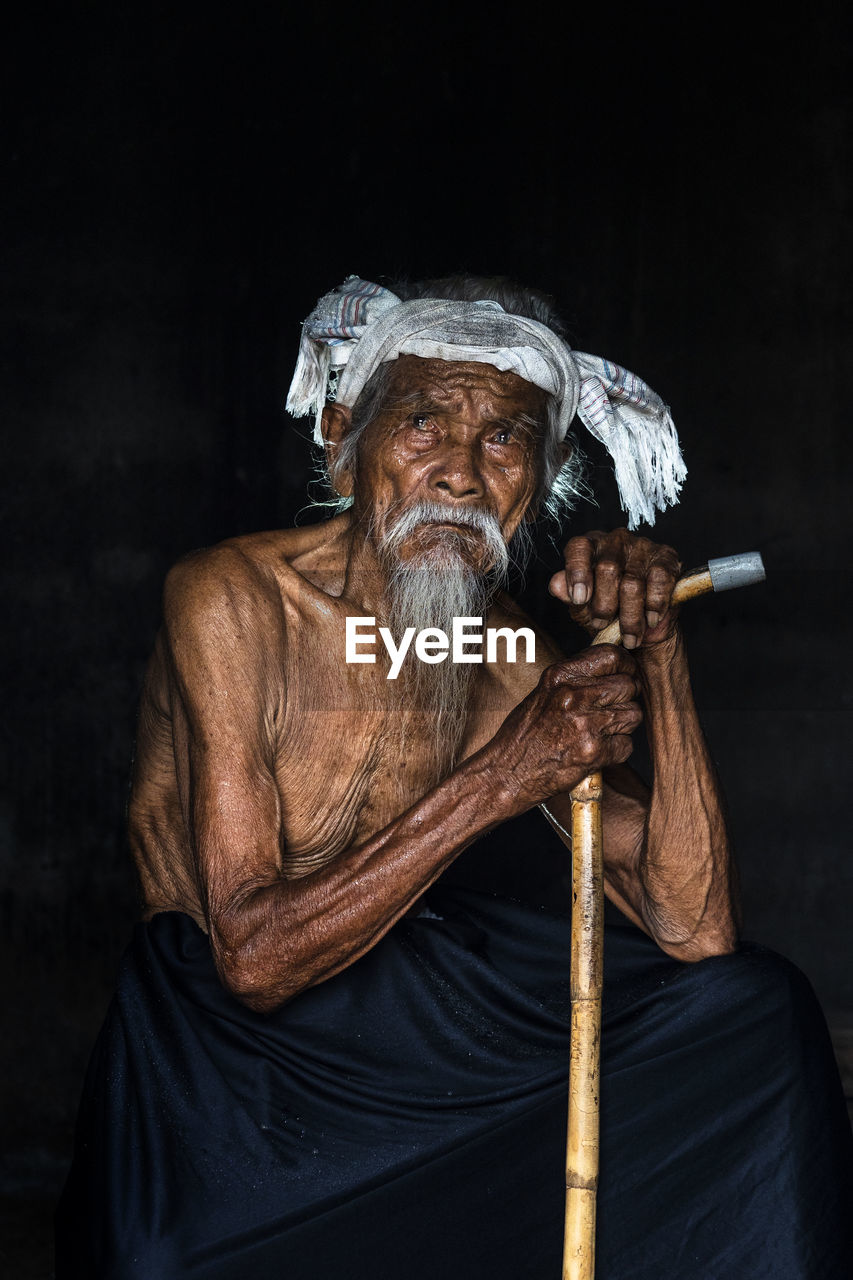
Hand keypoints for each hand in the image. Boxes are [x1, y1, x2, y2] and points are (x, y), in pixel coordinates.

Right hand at [493, 646, 641, 806]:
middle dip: (628, 697)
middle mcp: (574, 696)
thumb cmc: (523, 735)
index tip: (627, 672)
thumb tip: (609, 669)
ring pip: (633, 714)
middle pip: (628, 685)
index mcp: (560, 676)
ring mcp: (586, 724)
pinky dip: (618, 749)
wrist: (507, 773)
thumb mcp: (543, 694)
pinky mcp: (594, 752)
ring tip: (604, 731)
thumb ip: (574, 680)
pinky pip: (627, 744)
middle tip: (615, 707)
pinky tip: (598, 750)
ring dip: (624, 724)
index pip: (610, 656)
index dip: (626, 664)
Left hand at [548, 529, 680, 649]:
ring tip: (629, 636)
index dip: (577, 573)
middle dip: (604, 605)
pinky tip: (651, 620)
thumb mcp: (581, 607)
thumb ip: (567, 594)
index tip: (579, 600)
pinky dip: (655, 605)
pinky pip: (659, 581)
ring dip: (630, 616)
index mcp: (590, 546)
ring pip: (633, 582)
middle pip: (607, 569)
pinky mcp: (667, 557)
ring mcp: (643, 546)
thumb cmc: (607, 611)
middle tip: (602, 624)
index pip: (579, 547)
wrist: (643, 628)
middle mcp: (615, 540)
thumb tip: (556, 585)